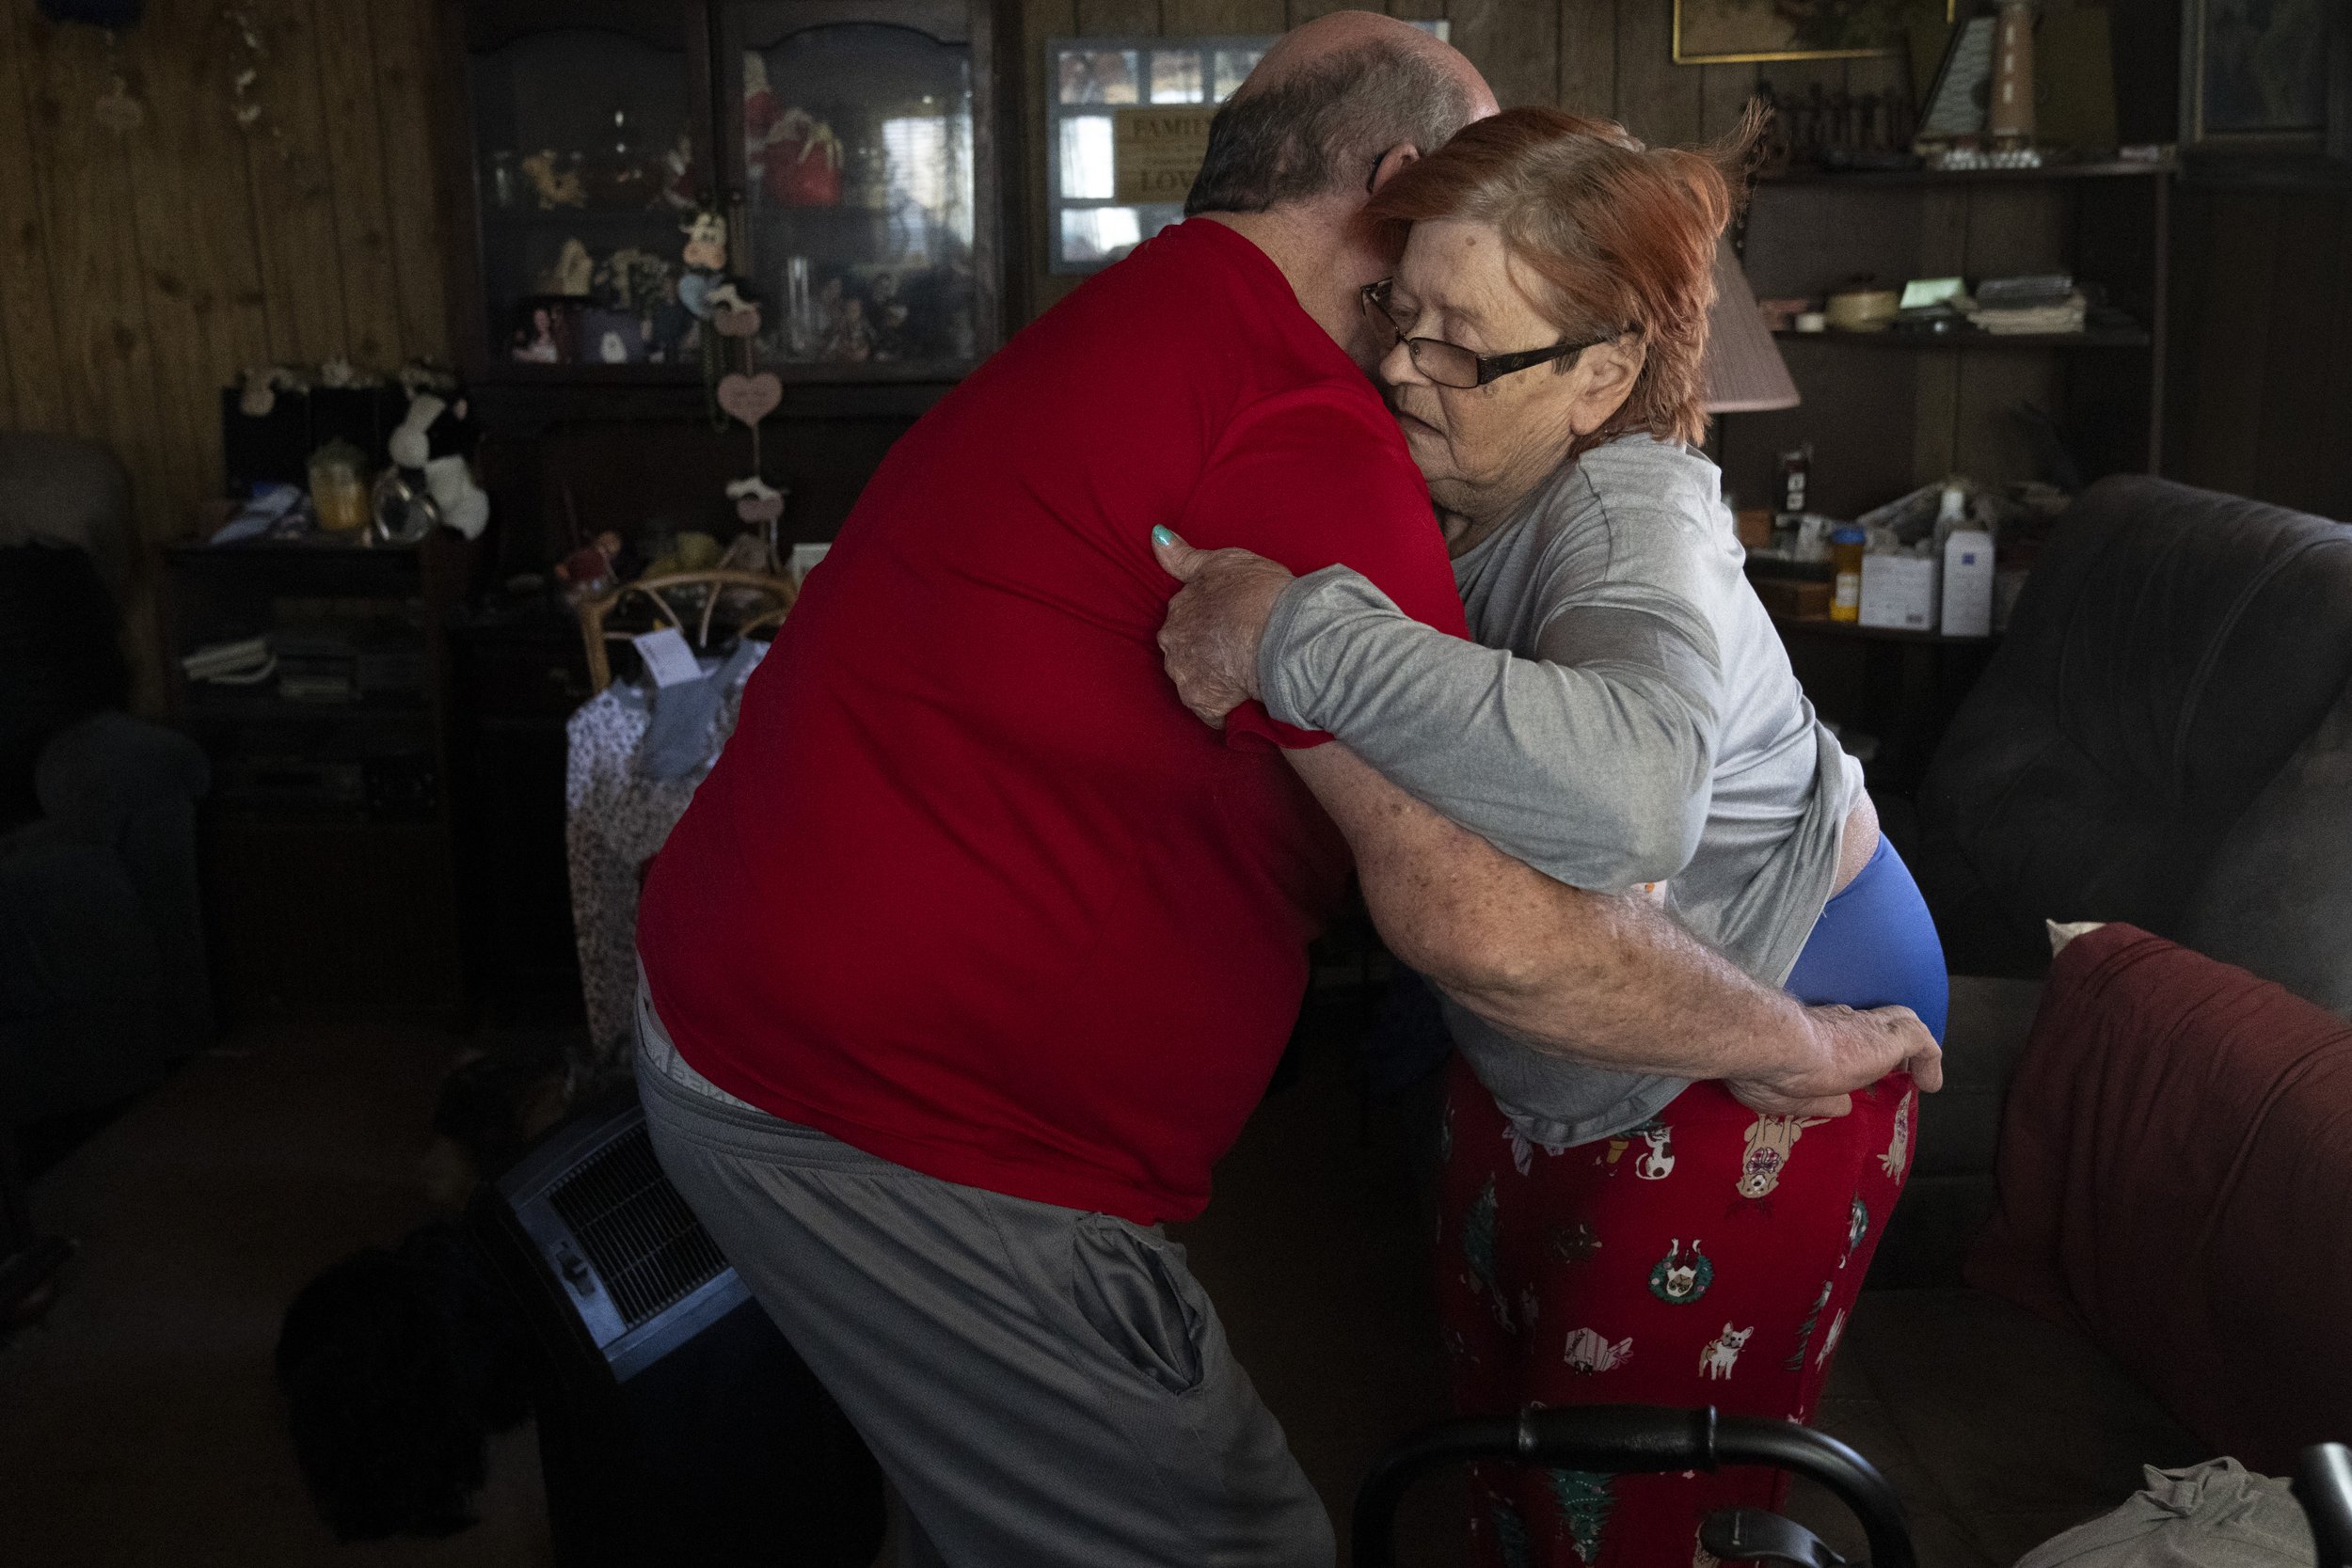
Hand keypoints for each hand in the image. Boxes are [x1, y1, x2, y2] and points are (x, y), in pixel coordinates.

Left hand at [1150, 526, 1294, 727]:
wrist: (1281, 637)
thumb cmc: (1257, 593)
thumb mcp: (1221, 561)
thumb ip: (1184, 555)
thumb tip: (1155, 536)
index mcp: (1176, 612)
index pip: (1183, 620)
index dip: (1207, 622)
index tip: (1227, 624)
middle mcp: (1173, 646)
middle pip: (1183, 652)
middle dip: (1203, 653)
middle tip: (1236, 649)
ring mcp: (1186, 678)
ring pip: (1193, 681)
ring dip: (1212, 679)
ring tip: (1242, 675)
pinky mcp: (1205, 705)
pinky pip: (1211, 711)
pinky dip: (1224, 707)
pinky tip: (1243, 699)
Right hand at [1724, 1003, 1942, 1118]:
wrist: (1778, 1047)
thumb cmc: (1769, 1071)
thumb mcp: (1788, 1097)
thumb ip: (1819, 1101)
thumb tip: (1844, 1106)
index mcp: (1811, 1033)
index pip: (1840, 1034)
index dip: (1850, 1052)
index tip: (1854, 1074)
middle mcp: (1840, 1022)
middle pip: (1871, 1026)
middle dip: (1882, 1047)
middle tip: (1890, 1074)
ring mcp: (1866, 1027)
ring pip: (1899, 1024)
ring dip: (1908, 1050)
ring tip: (1916, 1077)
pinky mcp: (1889, 1037)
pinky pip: (1920, 1042)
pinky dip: (1929, 1060)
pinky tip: (1930, 1084)